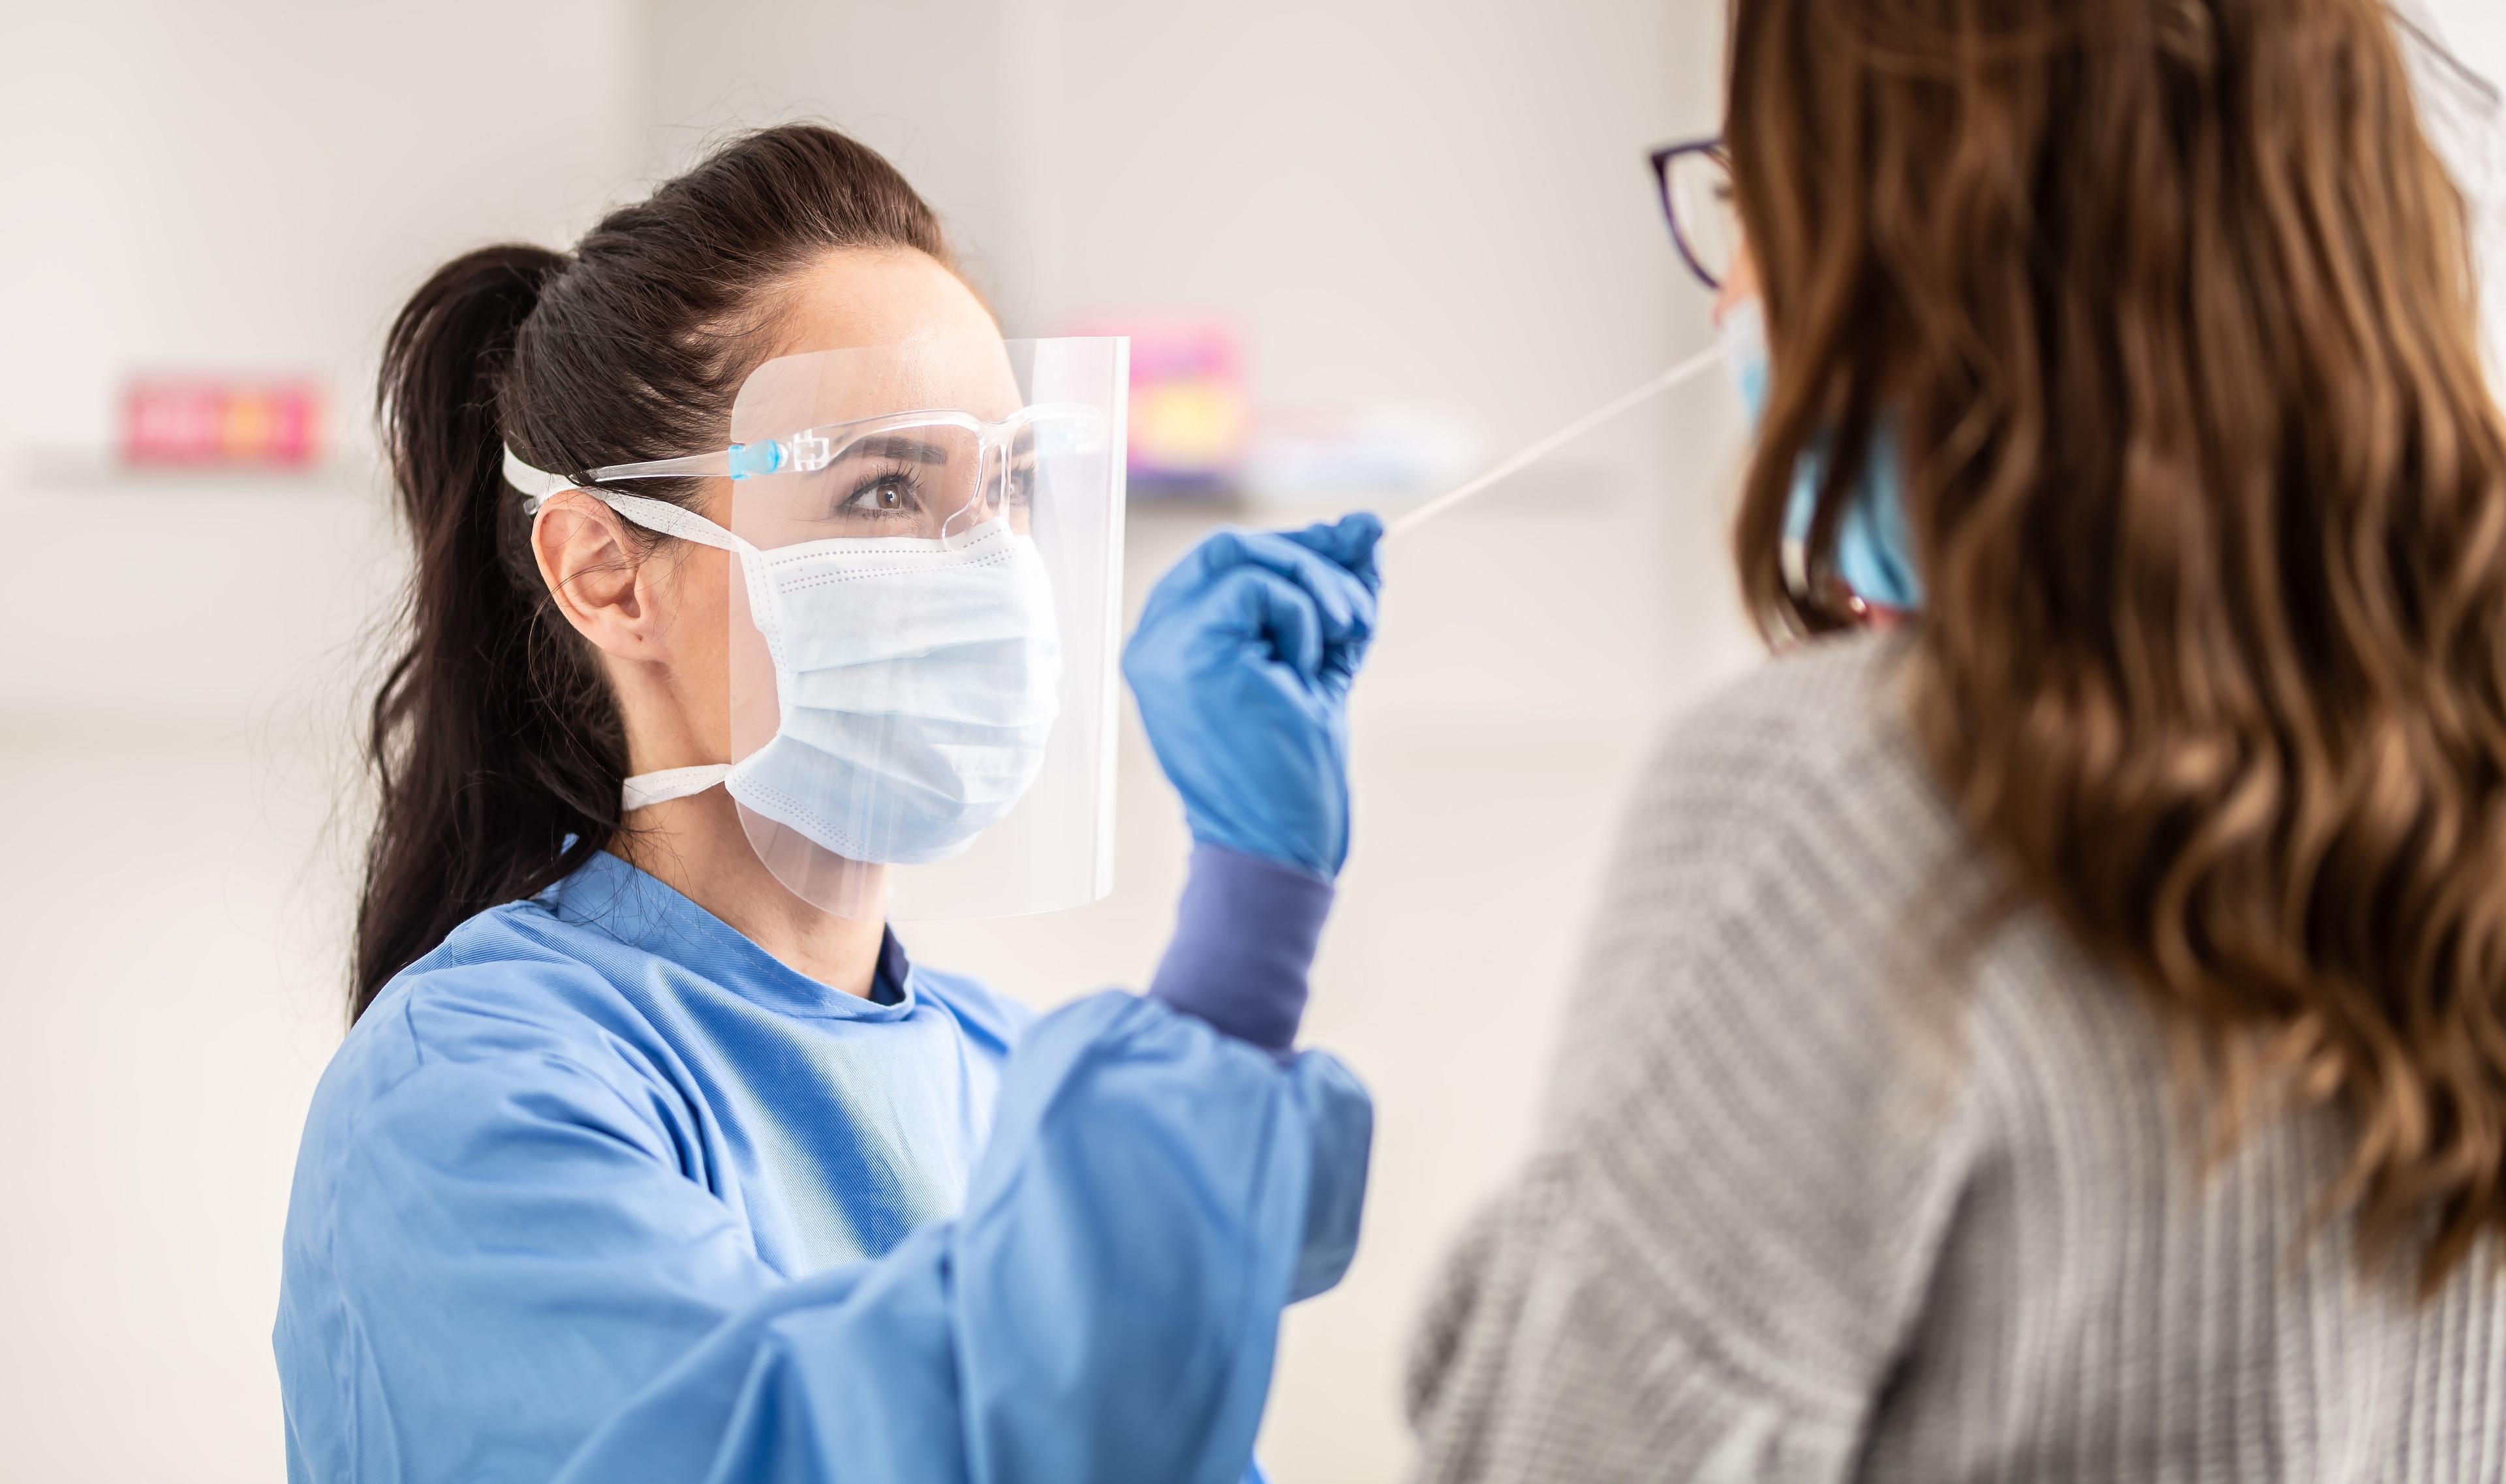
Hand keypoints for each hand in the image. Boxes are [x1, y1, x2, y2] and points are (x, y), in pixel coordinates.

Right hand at [1123, 515, 1384, 878]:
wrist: (1278, 844)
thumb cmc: (1292, 769)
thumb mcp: (1319, 660)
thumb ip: (1334, 595)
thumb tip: (1366, 524)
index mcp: (1173, 641)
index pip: (1225, 561)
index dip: (1296, 546)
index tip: (1358, 547)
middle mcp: (1153, 638)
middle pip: (1229, 546)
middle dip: (1311, 559)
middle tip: (1359, 608)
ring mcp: (1162, 643)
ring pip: (1243, 554)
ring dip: (1315, 588)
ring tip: (1344, 641)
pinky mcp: (1188, 651)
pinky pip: (1256, 587)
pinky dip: (1302, 617)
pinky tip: (1304, 672)